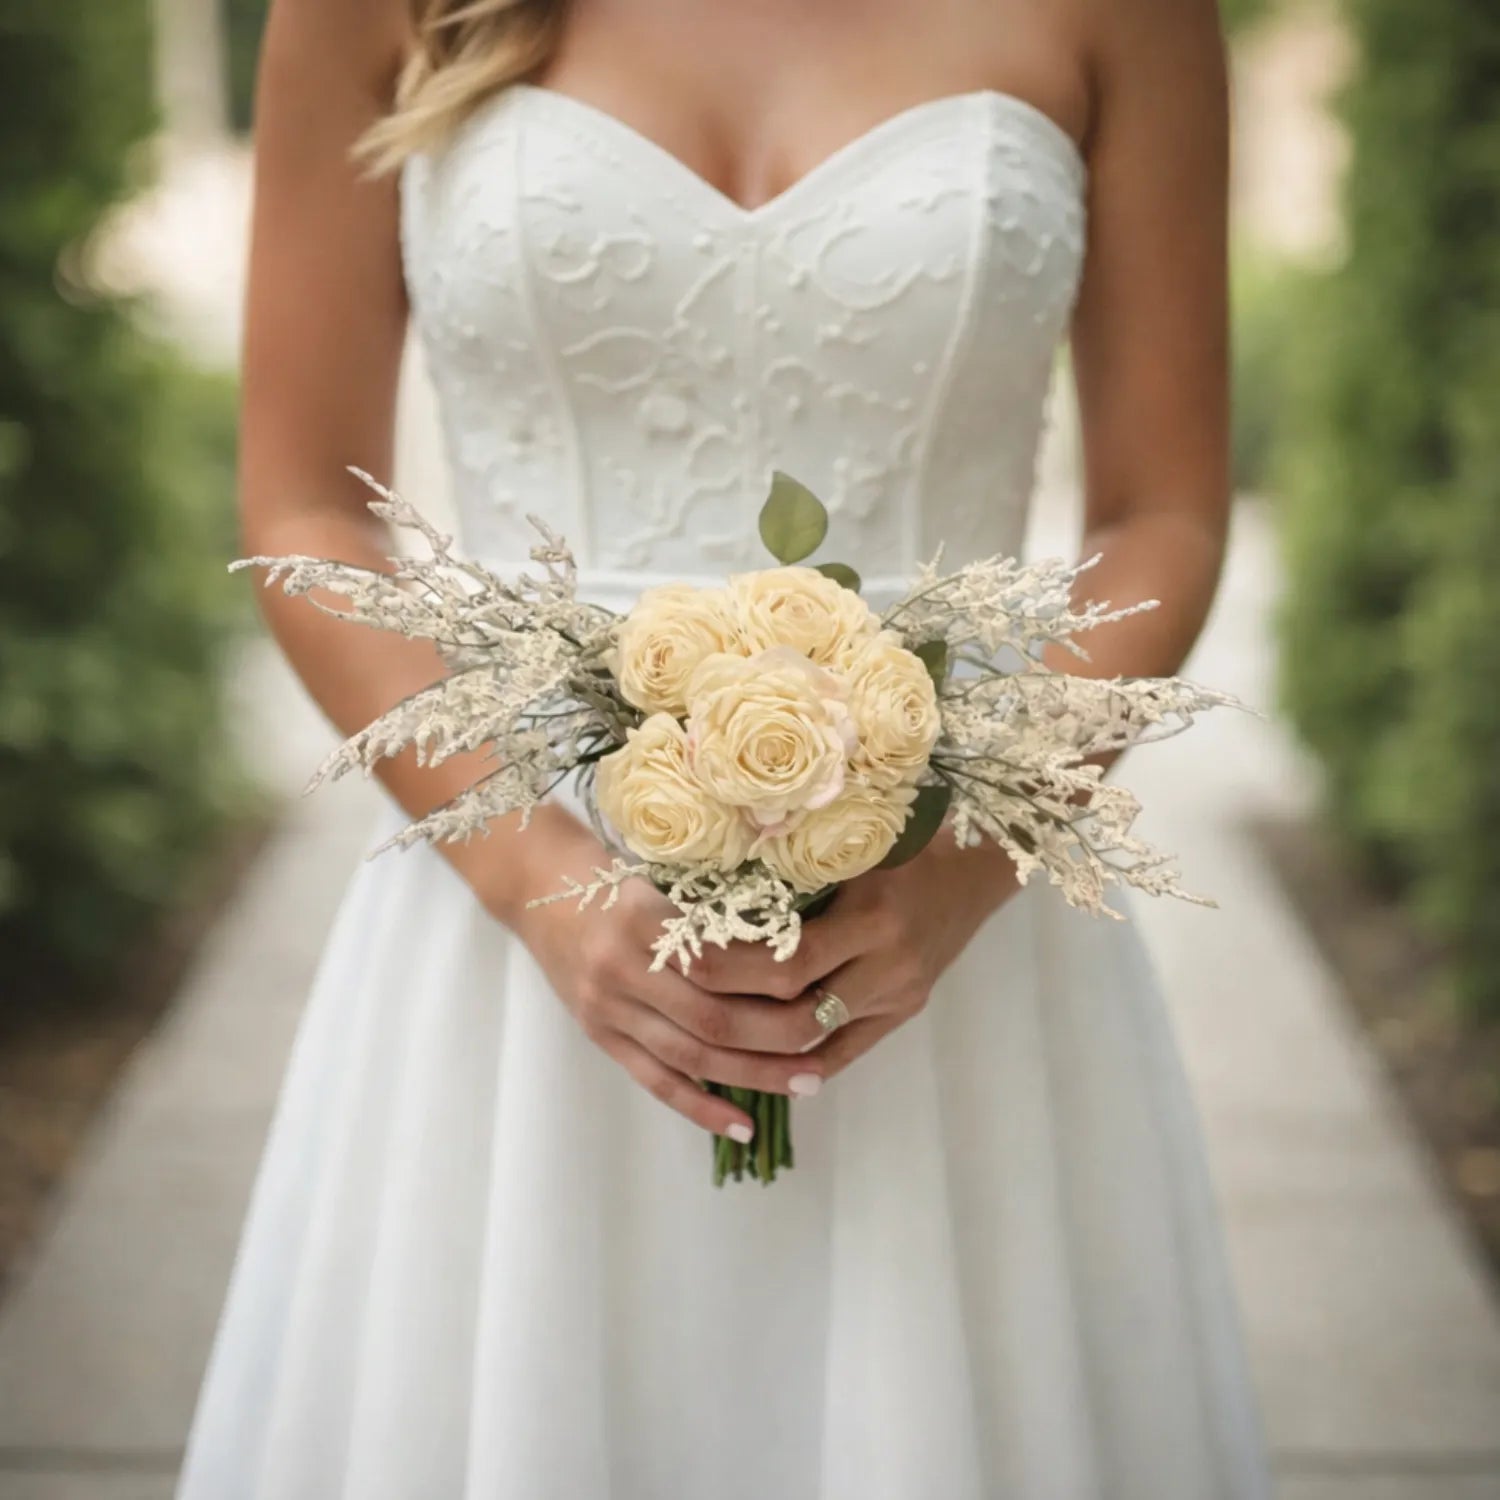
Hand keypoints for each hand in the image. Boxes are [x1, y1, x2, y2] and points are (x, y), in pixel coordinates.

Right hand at [494, 809, 829, 1143]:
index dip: (774, 979)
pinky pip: (655, 1080)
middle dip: (778, 1035)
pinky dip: (701, 1108)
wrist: (538, 886)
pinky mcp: (599, 1035)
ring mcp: (607, 1008)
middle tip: (829, 1035)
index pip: (721, 962)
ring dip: (753, 1076)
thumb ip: (713, 913)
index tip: (822, 979)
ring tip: (807, 1081)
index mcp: (645, 918)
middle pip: (712, 1017)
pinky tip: (743, 1126)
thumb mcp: (663, 878)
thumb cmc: (615, 874)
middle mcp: (622, 969)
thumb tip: (793, 942)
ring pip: (690, 1056)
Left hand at [686, 831, 1020, 1076]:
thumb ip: (795, 870)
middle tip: (679, 1002)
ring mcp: (899, 996)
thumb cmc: (904, 842)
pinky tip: (758, 1066)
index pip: (789, 964)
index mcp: (873, 918)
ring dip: (757, 1045)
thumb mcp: (852, 846)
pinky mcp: (903, 1013)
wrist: (973, 870)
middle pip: (797, 1014)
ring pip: (815, 1042)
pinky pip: (845, 1053)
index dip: (730, 968)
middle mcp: (889, 966)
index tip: (680, 955)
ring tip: (703, 1035)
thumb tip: (713, 883)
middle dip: (731, 1014)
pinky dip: (800, 1065)